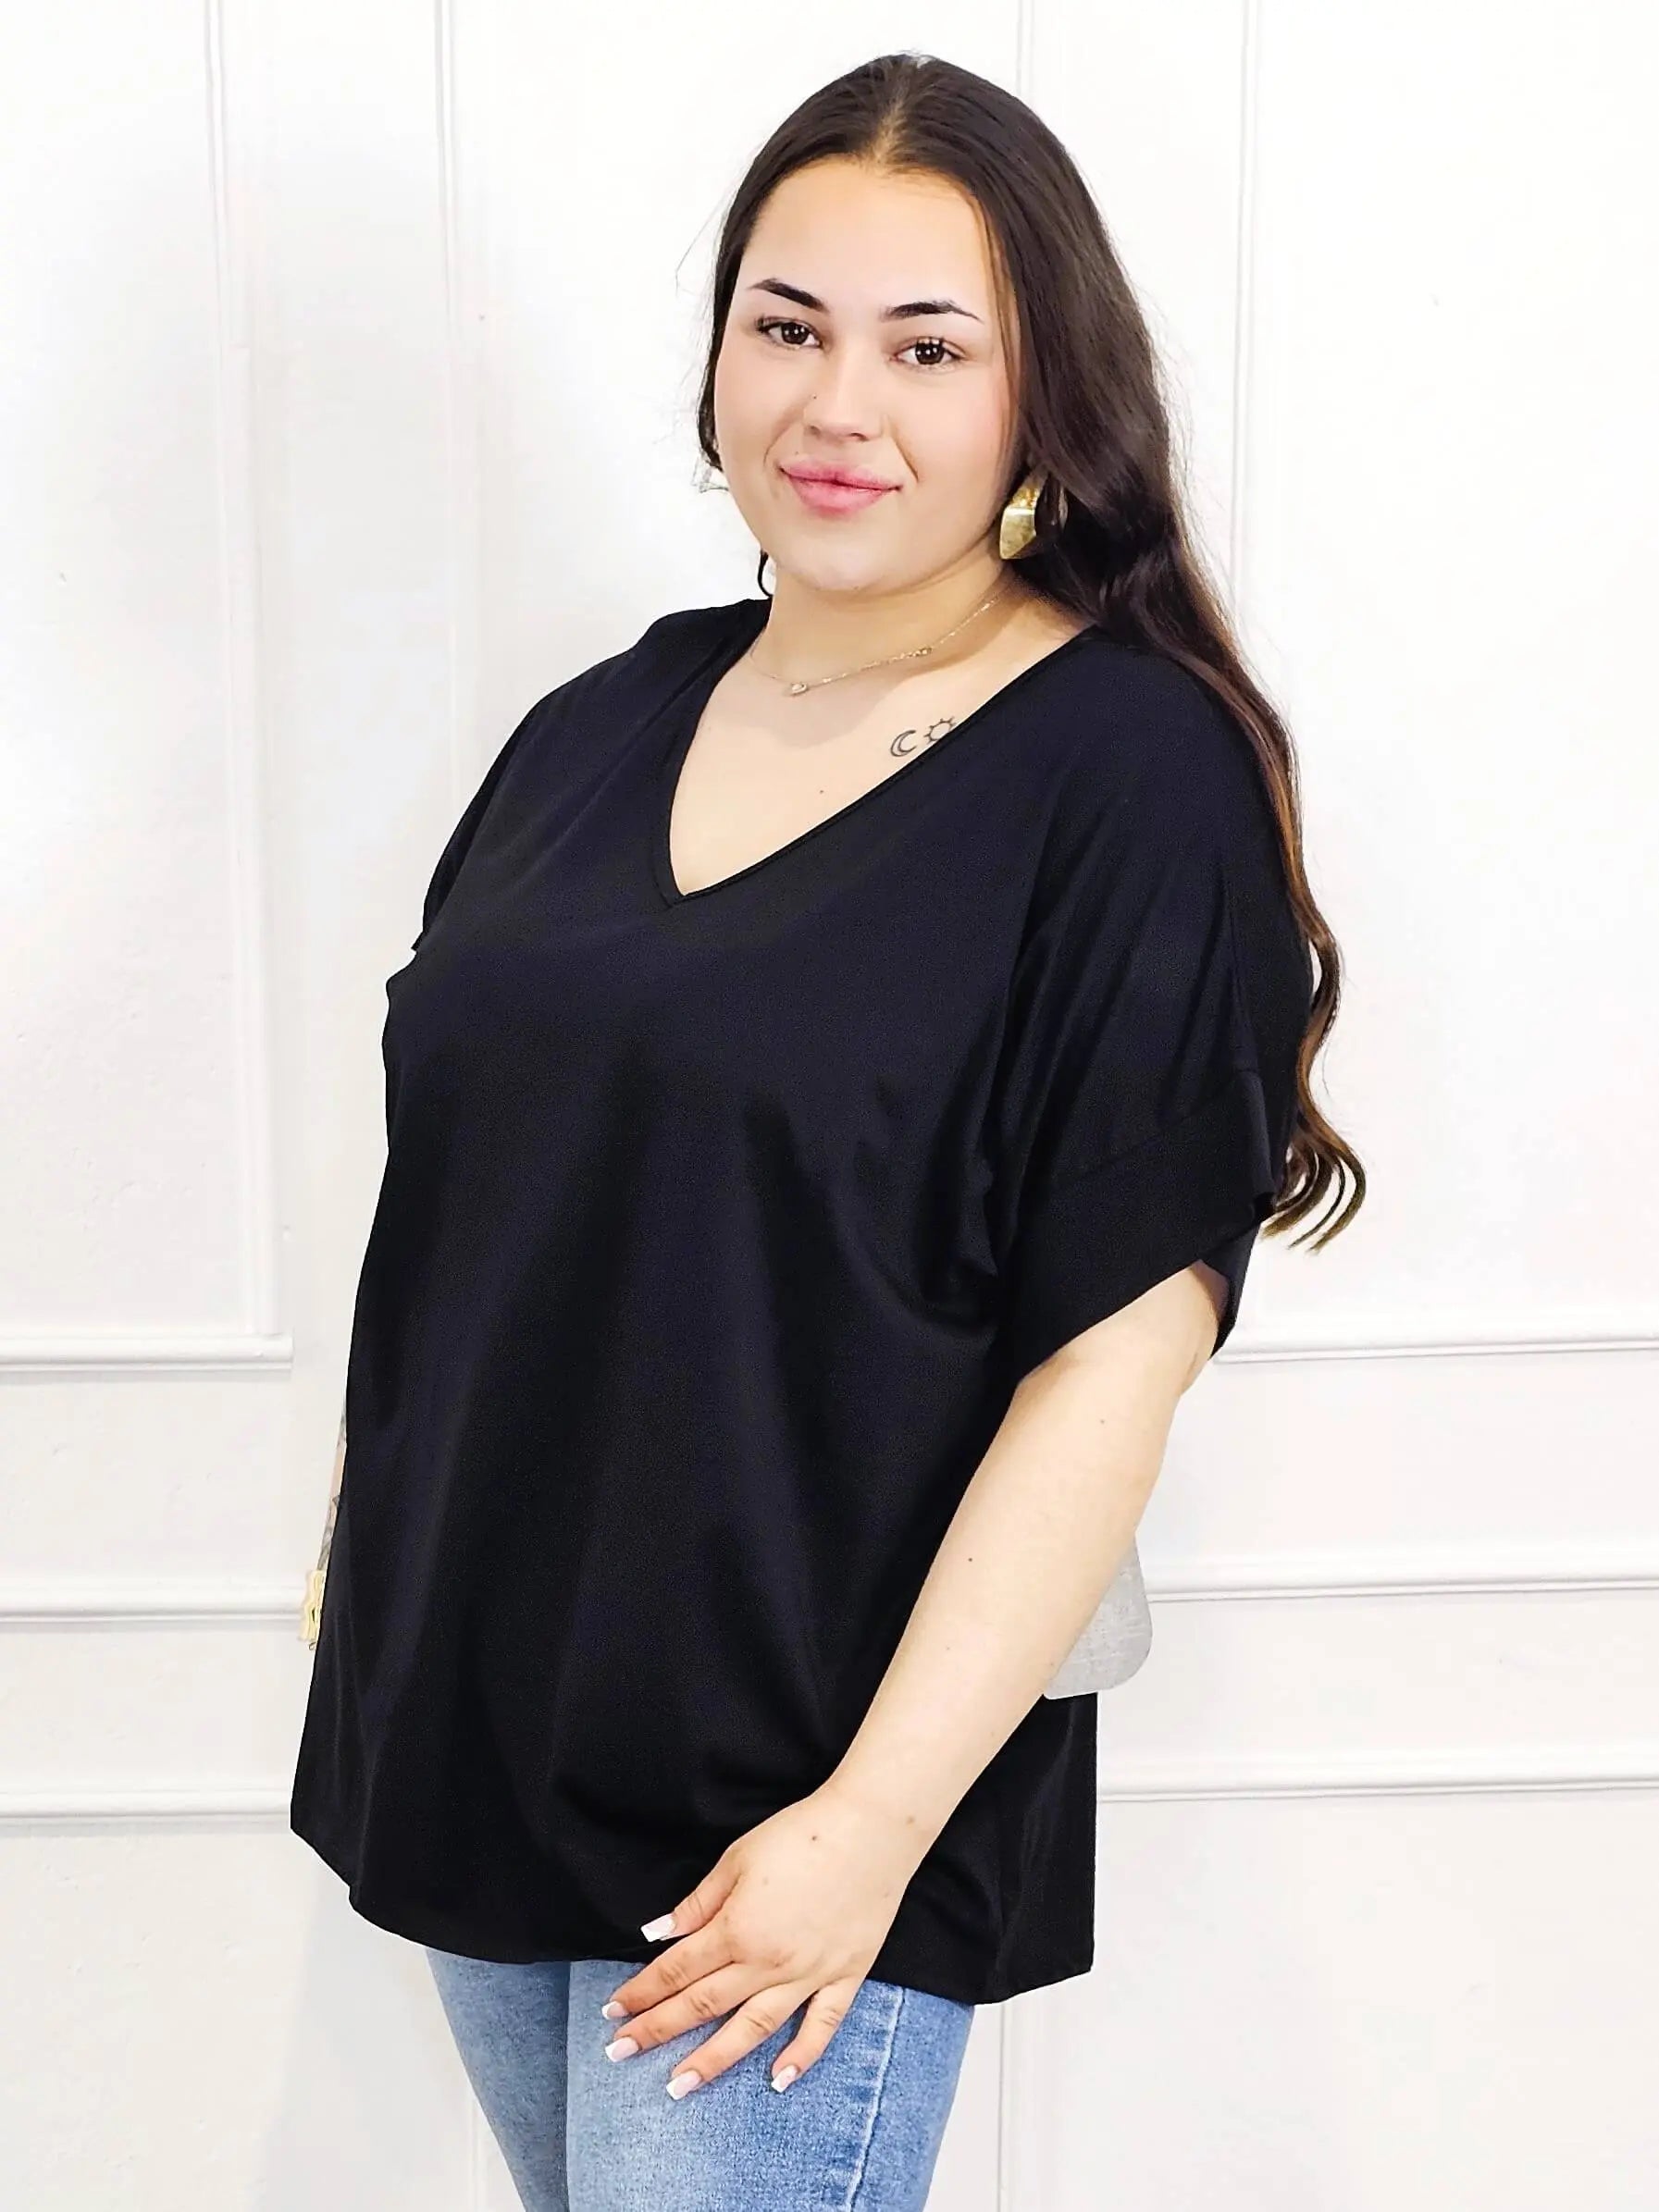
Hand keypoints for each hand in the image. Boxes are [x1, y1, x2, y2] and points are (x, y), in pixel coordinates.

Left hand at [597, 1780, 931, 2098]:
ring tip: (679, 2087)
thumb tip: (658, 1933)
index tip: (613, 2014)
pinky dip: (802, 2057)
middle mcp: (767, 1962)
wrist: (870, 1829)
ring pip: (752, 2029)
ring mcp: (807, 1975)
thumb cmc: (800, 1835)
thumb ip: (698, 1902)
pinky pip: (821, 2026)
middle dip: (658, 2030)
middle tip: (620, 2055)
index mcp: (736, 1928)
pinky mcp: (845, 1976)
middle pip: (703, 2004)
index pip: (676, 1970)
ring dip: (713, 2061)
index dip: (641, 1992)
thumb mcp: (738, 1858)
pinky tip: (778, 2081)